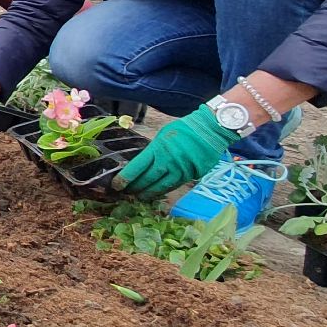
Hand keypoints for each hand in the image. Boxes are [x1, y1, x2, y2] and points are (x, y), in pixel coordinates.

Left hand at [115, 106, 235, 196]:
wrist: (210, 130)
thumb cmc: (184, 129)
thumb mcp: (163, 135)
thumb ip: (153, 150)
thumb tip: (142, 163)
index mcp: (158, 149)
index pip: (137, 167)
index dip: (126, 178)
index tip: (116, 185)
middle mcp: (168, 162)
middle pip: (147, 180)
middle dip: (135, 188)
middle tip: (126, 193)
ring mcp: (180, 171)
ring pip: (161, 187)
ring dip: (148, 193)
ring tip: (139, 196)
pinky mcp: (191, 176)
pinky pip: (174, 186)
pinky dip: (163, 191)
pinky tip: (157, 193)